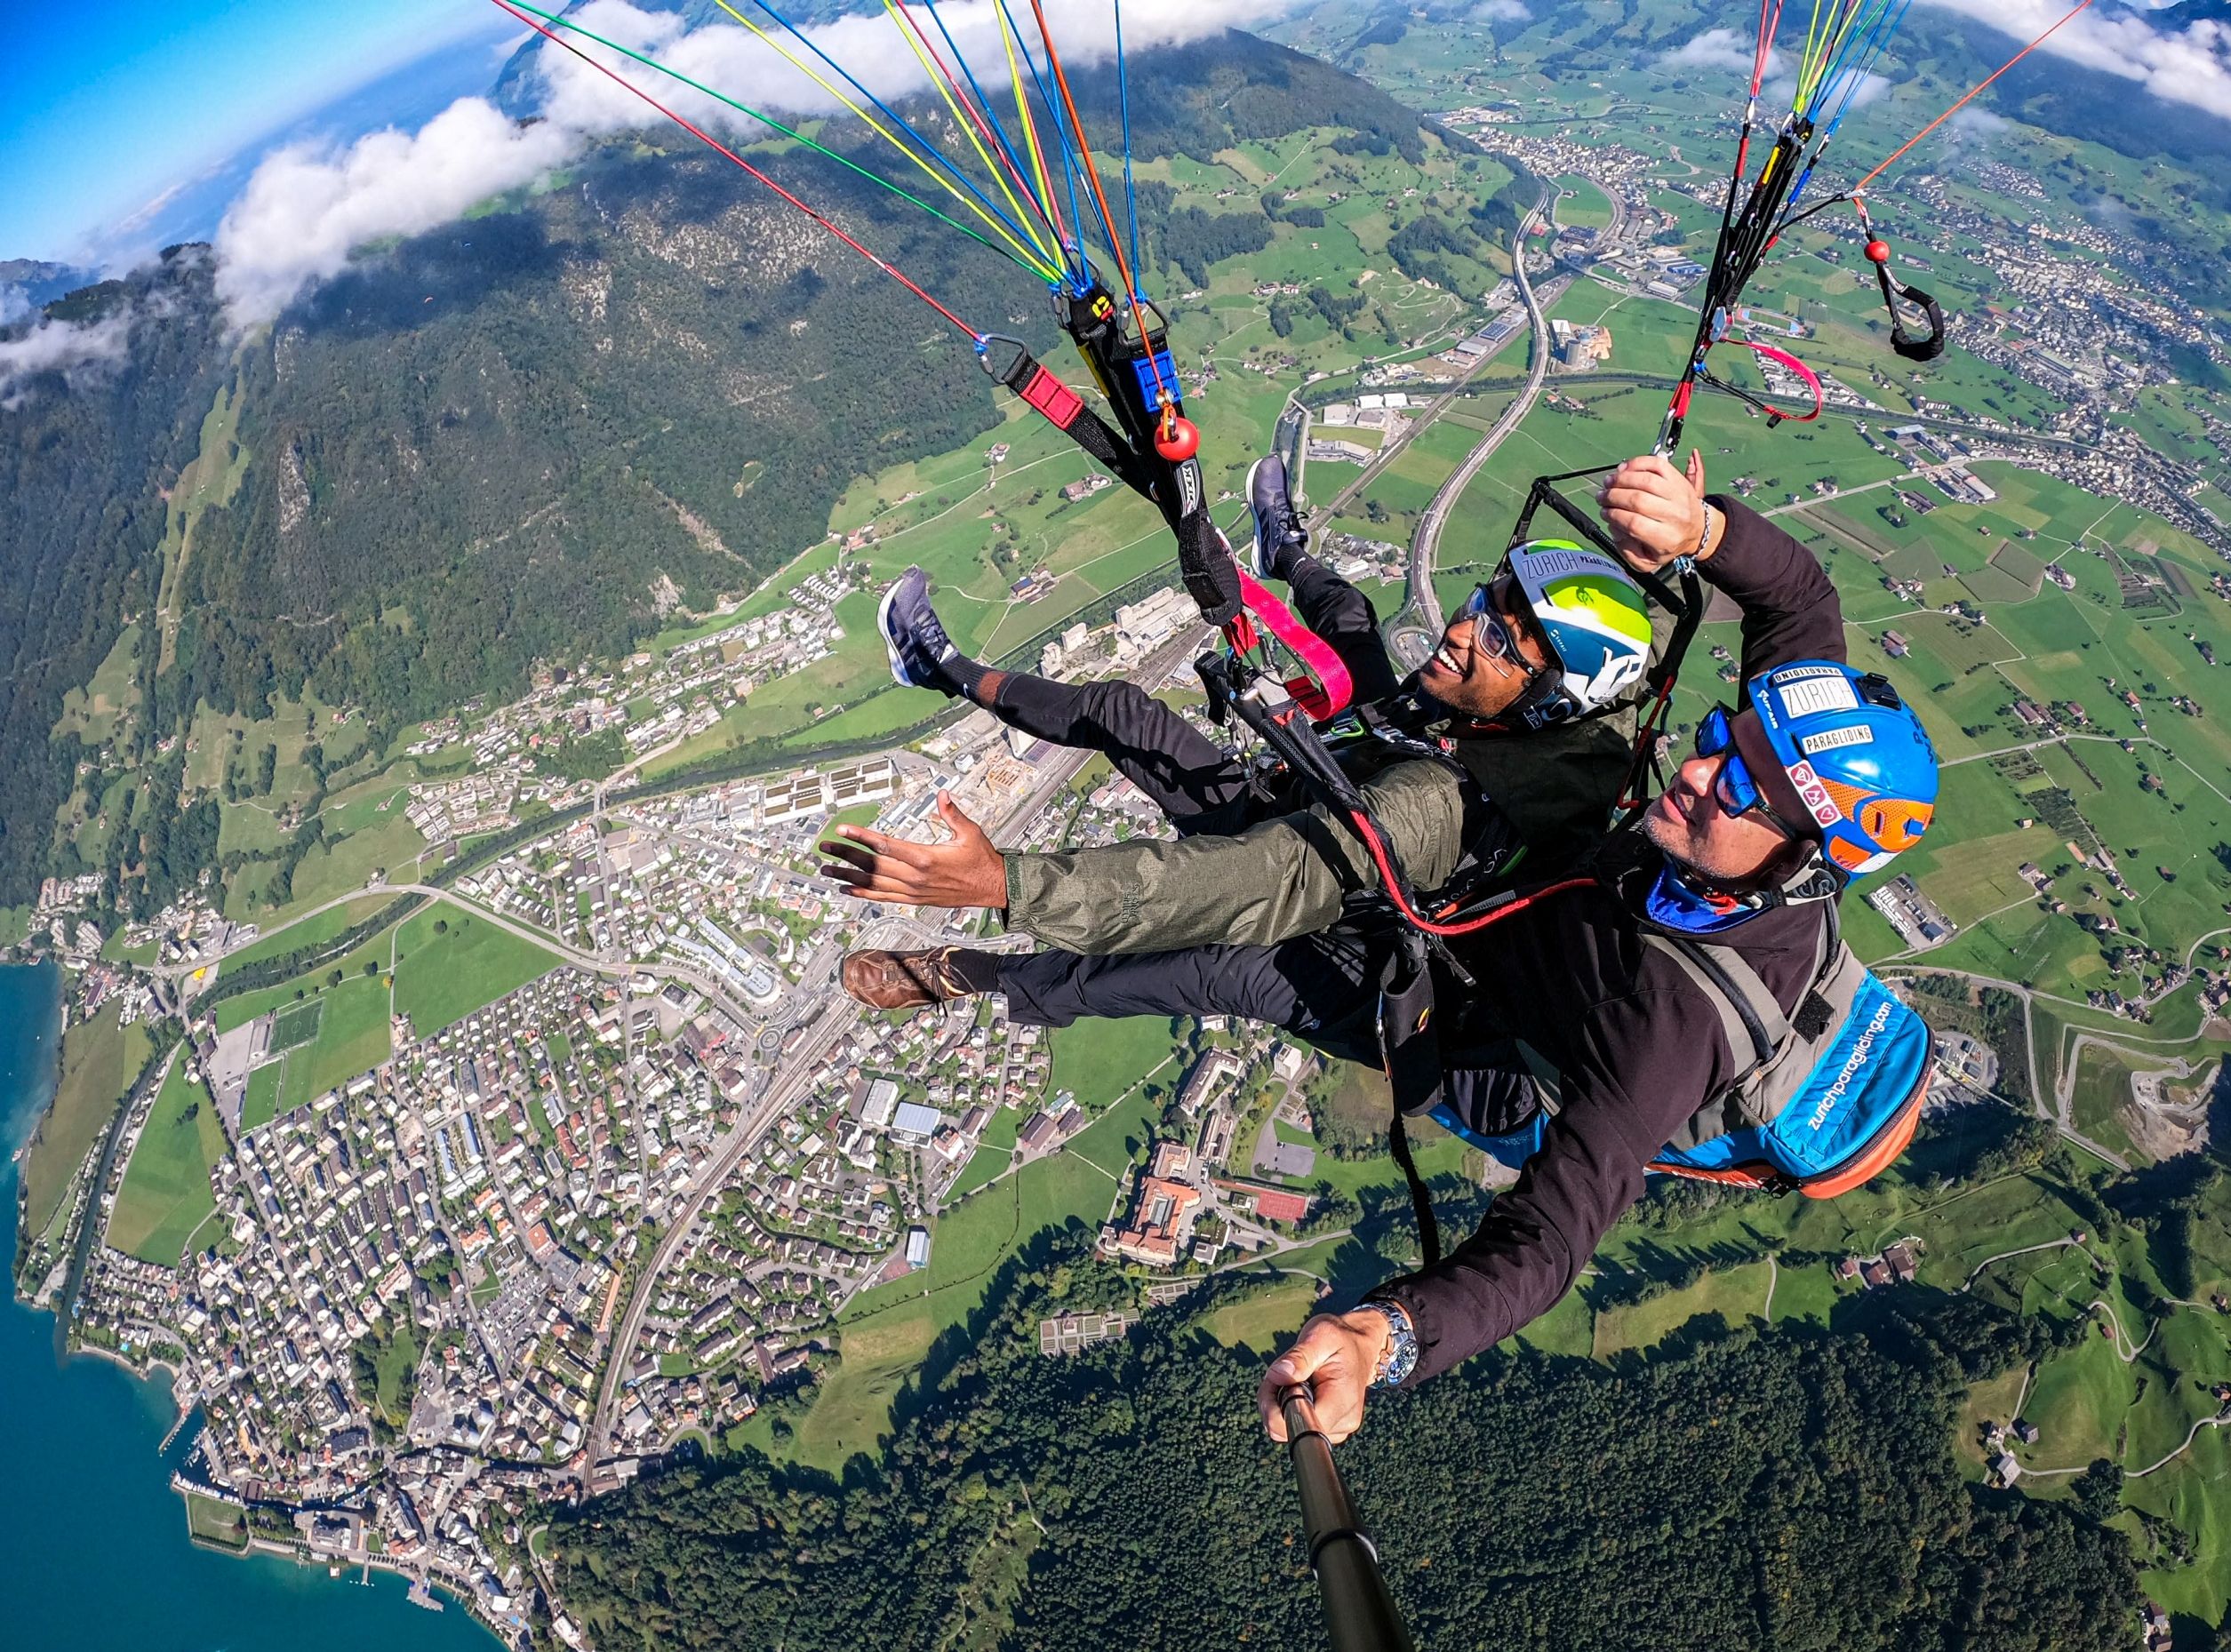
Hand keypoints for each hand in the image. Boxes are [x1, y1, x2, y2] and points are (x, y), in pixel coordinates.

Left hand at [817, 792, 1007, 911]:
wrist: (993, 888)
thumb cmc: (982, 860)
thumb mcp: (970, 832)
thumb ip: (952, 813)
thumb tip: (942, 794)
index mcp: (926, 858)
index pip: (886, 846)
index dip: (861, 837)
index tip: (842, 830)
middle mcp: (915, 878)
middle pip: (873, 865)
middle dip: (846, 855)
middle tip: (825, 849)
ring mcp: (913, 892)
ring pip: (874, 884)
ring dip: (848, 875)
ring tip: (827, 870)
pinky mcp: (915, 901)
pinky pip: (884, 898)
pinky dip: (864, 893)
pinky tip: (848, 888)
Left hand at [1257, 1309, 1393, 1443]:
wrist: (1359, 1346)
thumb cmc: (1340, 1339)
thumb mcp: (1320, 1336)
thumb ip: (1299, 1357)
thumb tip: (1277, 1375)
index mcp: (1342, 1401)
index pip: (1300, 1425)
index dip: (1276, 1408)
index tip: (1274, 1380)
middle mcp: (1343, 1422)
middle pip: (1290, 1430)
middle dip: (1273, 1403)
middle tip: (1281, 1373)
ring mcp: (1338, 1429)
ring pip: (1289, 1430)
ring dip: (1279, 1405)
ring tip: (1292, 1378)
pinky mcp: (1331, 1429)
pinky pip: (1297, 1427)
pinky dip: (1288, 1409)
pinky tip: (1298, 1388)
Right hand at [1596, 450, 1710, 571]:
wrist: (1698, 530)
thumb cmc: (1669, 544)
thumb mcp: (1649, 561)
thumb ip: (1627, 552)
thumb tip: (1616, 528)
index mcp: (1666, 538)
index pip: (1634, 524)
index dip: (1614, 515)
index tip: (1604, 513)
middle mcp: (1675, 515)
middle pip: (1638, 500)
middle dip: (1613, 496)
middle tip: (1601, 497)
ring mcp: (1678, 494)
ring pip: (1646, 480)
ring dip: (1621, 479)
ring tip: (1609, 482)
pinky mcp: (1678, 479)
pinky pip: (1657, 464)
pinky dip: (1637, 463)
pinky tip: (1624, 469)